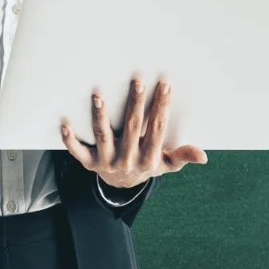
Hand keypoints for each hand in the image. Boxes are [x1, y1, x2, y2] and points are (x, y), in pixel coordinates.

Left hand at [58, 77, 207, 188]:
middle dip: (136, 105)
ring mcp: (106, 162)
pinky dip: (70, 140)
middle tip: (138, 82)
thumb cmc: (146, 166)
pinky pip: (77, 152)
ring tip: (98, 96)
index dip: (161, 108)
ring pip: (103, 136)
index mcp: (148, 159)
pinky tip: (65, 124)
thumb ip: (182, 157)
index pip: (157, 130)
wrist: (121, 186)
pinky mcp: (88, 163)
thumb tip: (203, 156)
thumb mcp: (166, 164)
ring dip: (100, 116)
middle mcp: (127, 161)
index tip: (165, 85)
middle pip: (132, 129)